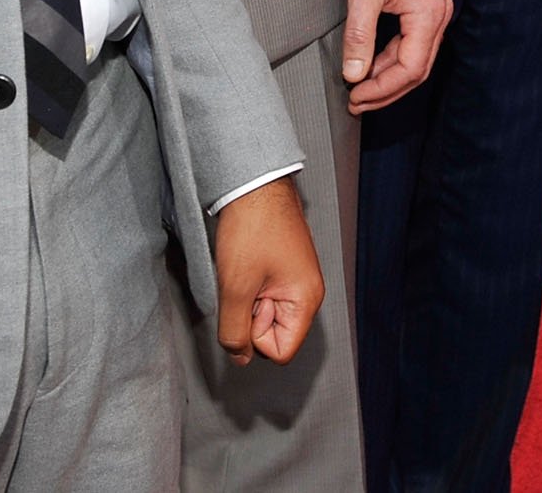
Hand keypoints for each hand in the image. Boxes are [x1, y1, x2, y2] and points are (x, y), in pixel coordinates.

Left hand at [212, 177, 323, 365]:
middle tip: (246, 283)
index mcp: (306, 300)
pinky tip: (245, 265)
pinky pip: (261, 295)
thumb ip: (235, 331)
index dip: (255, 336)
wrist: (254, 184)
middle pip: (271, 334)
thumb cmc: (253, 226)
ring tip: (245, 270)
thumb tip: (238, 358)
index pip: (280, 352)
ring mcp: (294, 280)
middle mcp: (306, 293)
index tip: (250, 304)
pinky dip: (247, 286)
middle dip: (250, 316)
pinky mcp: (281, 269)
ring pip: (262, 314)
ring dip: (246, 299)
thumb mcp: (236, 287)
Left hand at [342, 0, 450, 113]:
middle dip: (386, 91)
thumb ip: (359, 36)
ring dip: (388, 78)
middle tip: (356, 103)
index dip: (382, 90)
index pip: (409, 69)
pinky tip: (371, 65)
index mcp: (428, 15)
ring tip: (360, 89)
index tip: (356, 97)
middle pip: (416, 70)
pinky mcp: (426, 7)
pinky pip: (413, 43)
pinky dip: (392, 59)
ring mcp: (435, 12)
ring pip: (415, 58)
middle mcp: (438, 17)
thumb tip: (353, 74)